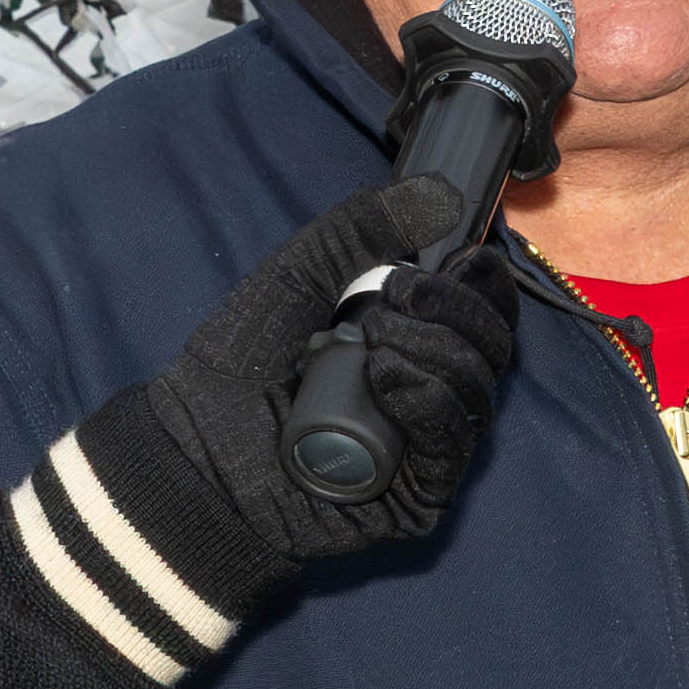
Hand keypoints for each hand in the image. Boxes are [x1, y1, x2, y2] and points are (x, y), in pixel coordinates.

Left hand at [79, 168, 511, 594]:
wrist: (196, 441)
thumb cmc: (243, 362)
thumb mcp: (301, 273)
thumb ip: (363, 228)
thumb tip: (443, 192)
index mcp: (415, 342)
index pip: (483, 313)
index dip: (484, 284)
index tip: (461, 260)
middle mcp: (430, 394)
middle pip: (492, 347)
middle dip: (455, 309)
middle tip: (393, 295)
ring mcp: (425, 448)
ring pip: (477, 391)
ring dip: (435, 349)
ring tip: (370, 339)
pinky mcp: (417, 496)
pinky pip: (451, 442)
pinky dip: (428, 400)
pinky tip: (388, 376)